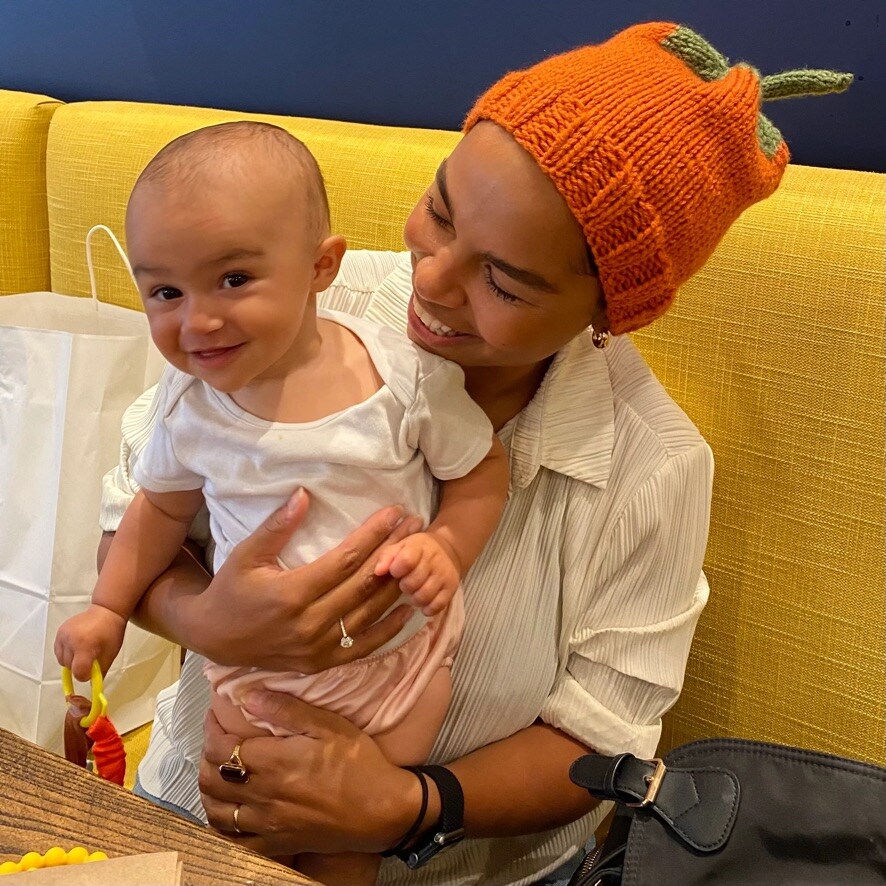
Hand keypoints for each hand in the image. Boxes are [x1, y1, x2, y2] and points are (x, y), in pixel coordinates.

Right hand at [54, 604, 126, 680]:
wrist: (106, 611)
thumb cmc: (111, 631)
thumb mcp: (110, 654)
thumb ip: (100, 672)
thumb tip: (93, 687)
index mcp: (85, 646)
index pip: (78, 672)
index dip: (85, 675)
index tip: (92, 671)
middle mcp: (71, 640)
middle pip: (70, 667)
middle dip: (80, 667)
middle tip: (91, 658)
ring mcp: (63, 635)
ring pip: (62, 661)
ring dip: (72, 661)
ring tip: (85, 651)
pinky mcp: (59, 632)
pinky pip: (59, 651)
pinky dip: (66, 653)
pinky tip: (77, 647)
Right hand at [184, 489, 423, 672]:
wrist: (213, 638)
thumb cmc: (231, 589)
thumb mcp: (246, 554)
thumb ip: (277, 527)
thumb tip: (304, 494)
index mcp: (291, 594)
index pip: (345, 560)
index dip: (374, 535)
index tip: (395, 513)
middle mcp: (308, 623)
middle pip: (363, 584)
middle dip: (394, 552)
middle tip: (417, 528)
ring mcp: (317, 648)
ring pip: (369, 614)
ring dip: (398, 585)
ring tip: (419, 558)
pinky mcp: (322, 663)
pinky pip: (363, 647)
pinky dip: (389, 630)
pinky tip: (409, 609)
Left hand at [198, 691, 426, 855]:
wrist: (383, 811)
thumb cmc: (360, 764)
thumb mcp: (330, 726)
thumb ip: (286, 709)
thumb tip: (247, 694)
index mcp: (275, 763)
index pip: (221, 747)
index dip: (210, 729)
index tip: (215, 716)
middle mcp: (263, 796)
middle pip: (210, 778)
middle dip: (205, 755)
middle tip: (218, 740)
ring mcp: (267, 824)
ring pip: (215, 810)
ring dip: (209, 788)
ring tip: (219, 771)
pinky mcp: (276, 844)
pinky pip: (232, 841)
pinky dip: (221, 825)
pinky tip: (228, 810)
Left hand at [374, 532, 459, 615]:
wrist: (448, 550)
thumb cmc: (417, 550)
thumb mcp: (401, 546)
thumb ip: (387, 557)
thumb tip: (378, 571)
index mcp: (418, 547)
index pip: (406, 561)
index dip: (396, 570)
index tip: (396, 571)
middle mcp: (434, 561)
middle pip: (412, 583)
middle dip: (405, 586)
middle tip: (406, 582)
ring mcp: (444, 576)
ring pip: (423, 597)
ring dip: (415, 598)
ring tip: (415, 591)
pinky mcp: (451, 589)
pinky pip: (436, 606)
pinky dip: (428, 608)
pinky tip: (425, 602)